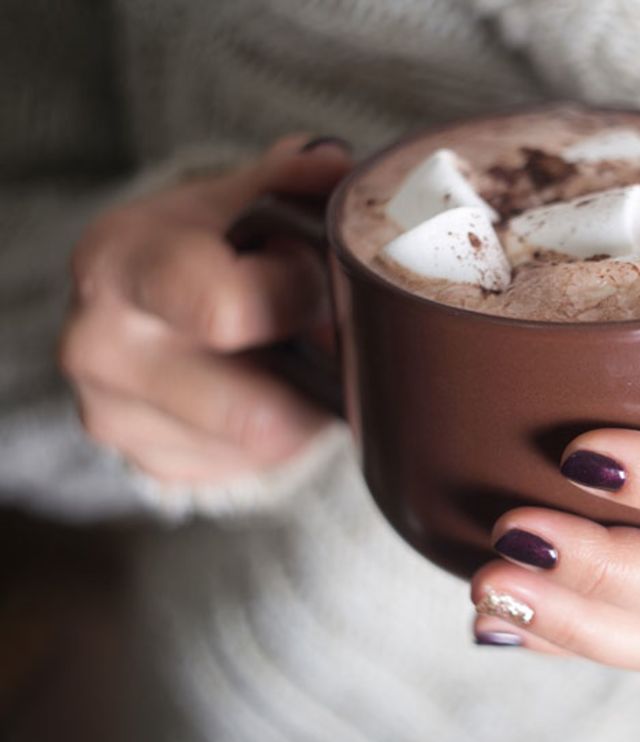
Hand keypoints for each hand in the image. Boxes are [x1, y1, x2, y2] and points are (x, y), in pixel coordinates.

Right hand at [59, 135, 352, 482]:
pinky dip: (278, 434)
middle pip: (254, 409)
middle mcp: (99, 345)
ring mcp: (115, 414)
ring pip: (263, 445)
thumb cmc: (204, 244)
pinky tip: (268, 388)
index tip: (320, 278)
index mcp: (120, 262)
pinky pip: (248, 467)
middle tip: (330, 337)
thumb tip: (336, 171)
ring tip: (299, 358)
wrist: (144, 300)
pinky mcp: (148, 461)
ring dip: (304, 407)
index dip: (300, 297)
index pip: (229, 310)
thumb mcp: (239, 197)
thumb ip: (293, 180)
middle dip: (316, 374)